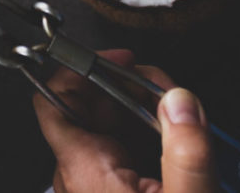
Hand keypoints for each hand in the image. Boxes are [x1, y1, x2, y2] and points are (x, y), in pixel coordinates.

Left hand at [34, 49, 216, 191]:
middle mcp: (81, 175)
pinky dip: (152, 141)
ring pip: (112, 130)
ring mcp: (98, 186)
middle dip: (129, 89)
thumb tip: (179, 101)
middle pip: (91, 109)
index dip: (78, 69)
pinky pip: (127, 155)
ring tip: (180, 116)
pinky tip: (179, 143)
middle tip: (167, 89)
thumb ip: (186, 151)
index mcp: (84, 168)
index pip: (53, 100)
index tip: (113, 58)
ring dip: (145, 115)